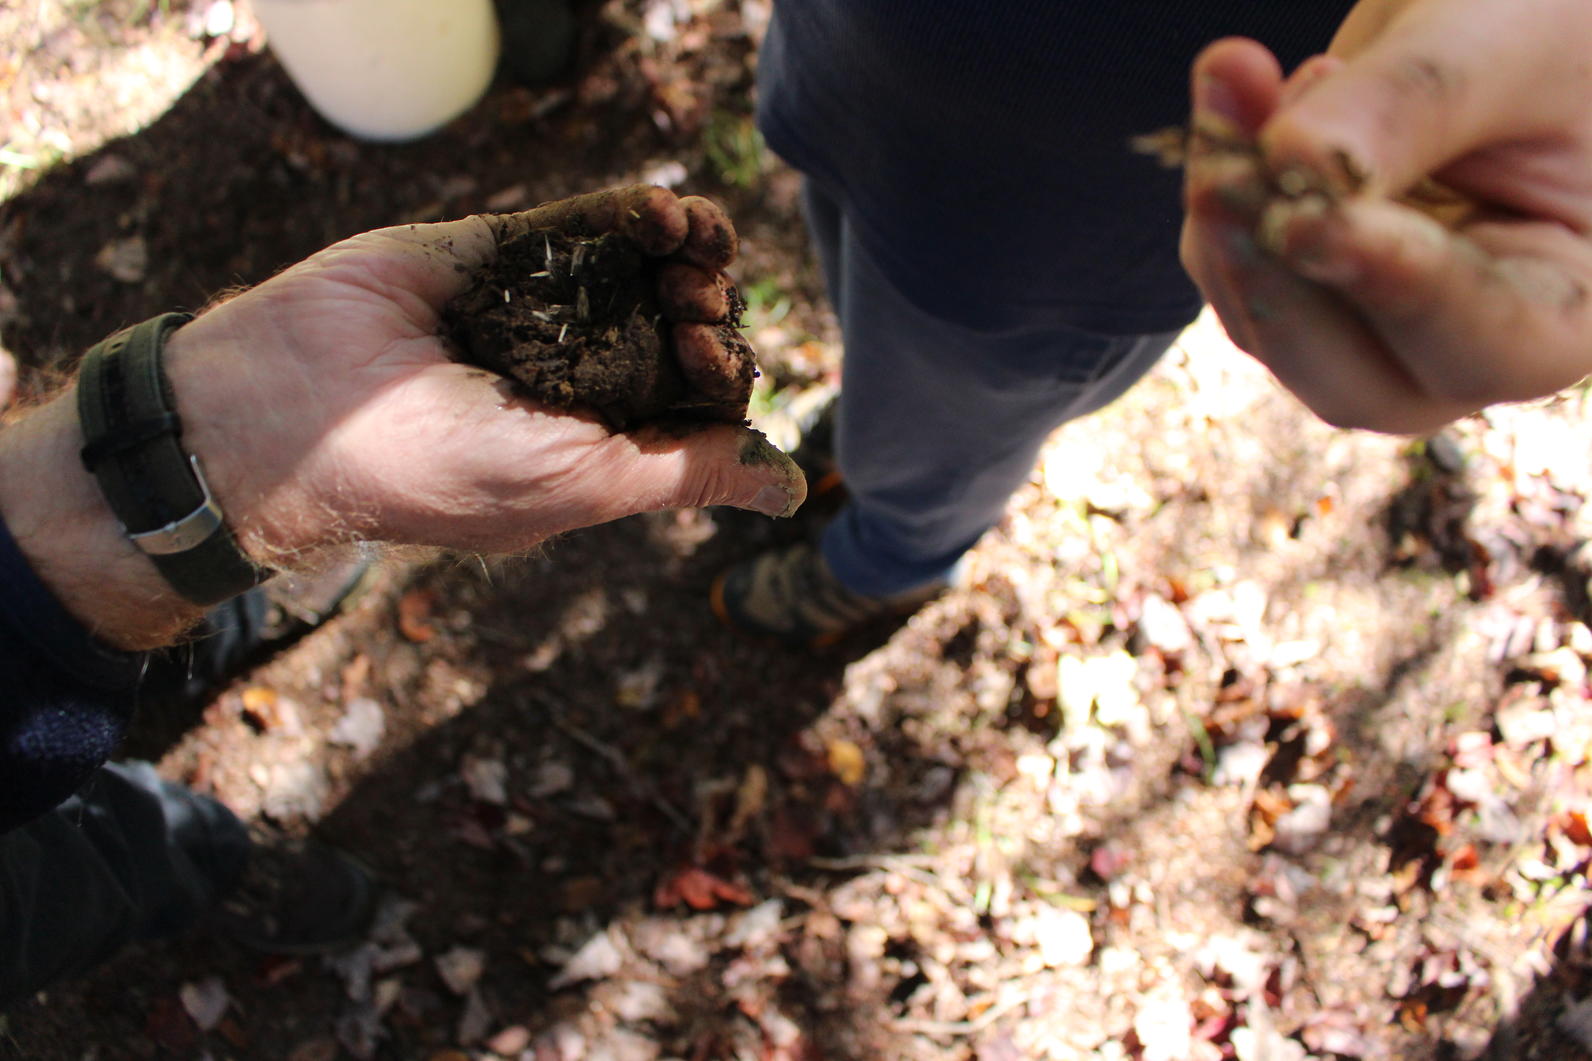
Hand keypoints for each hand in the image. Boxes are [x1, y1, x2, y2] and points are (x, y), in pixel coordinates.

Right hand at [166, 185, 804, 563]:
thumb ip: (685, 472)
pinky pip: (580, 226)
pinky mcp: (498, 254)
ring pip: (639, 272)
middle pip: (674, 326)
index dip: (721, 368)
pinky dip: (633, 214)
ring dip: (685, 253)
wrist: (302, 408)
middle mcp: (572, 374)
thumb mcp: (583, 483)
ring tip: (695, 245)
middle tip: (697, 301)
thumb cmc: (446, 469)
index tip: (709, 352)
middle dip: (705, 305)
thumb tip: (788, 492)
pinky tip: (667, 212)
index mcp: (596, 439)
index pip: (692, 398)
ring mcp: (537, 310)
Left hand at [1180, 0, 1591, 433]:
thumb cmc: (1549, 25)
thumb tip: (1292, 162)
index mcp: (1572, 310)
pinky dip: (1215, 180)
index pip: (1488, 344)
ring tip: (1241, 76)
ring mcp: (1370, 331)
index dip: (1392, 287)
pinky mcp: (1296, 288)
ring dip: (1230, 214)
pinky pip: (1227, 263)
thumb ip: (1416, 102)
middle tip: (1223, 176)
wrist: (1488, 9)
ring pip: (1269, 328)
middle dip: (1278, 280)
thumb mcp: (1508, 41)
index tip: (1310, 223)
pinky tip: (1236, 85)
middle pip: (1355, 384)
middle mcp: (1466, 347)